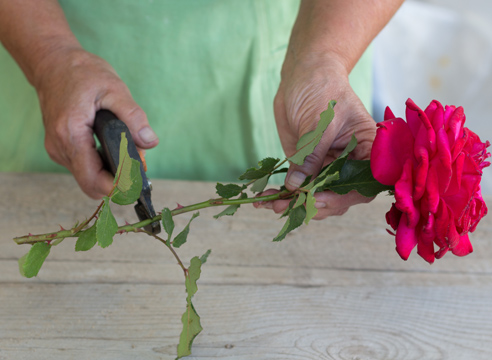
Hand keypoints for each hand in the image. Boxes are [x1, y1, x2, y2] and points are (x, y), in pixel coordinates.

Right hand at [34, 48, 158, 198]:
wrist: (53, 63)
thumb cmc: (81, 73)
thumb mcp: (114, 89)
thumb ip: (133, 117)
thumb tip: (150, 142)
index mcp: (71, 134)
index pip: (93, 179)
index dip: (118, 187)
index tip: (138, 183)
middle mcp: (59, 147)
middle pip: (91, 184)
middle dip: (118, 181)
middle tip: (138, 165)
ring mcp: (58, 149)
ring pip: (88, 178)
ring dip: (111, 173)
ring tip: (128, 151)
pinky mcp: (61, 148)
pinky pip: (84, 167)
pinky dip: (102, 164)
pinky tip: (114, 148)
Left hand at [256, 59, 375, 218]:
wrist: (303, 76)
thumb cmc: (322, 89)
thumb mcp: (319, 121)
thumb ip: (311, 155)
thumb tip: (297, 187)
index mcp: (367, 150)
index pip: (364, 184)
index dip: (343, 197)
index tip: (317, 198)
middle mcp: (350, 163)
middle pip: (339, 197)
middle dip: (313, 204)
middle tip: (289, 204)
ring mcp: (328, 167)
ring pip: (317, 197)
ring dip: (295, 204)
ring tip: (273, 204)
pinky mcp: (307, 167)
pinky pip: (299, 188)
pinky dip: (284, 196)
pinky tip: (266, 200)